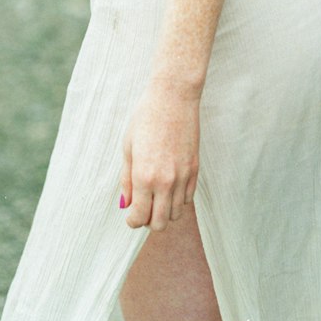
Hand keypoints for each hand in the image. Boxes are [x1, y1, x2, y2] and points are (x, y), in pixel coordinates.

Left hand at [119, 83, 199, 230]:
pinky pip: (188, 199)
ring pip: (176, 214)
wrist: (174, 97)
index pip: (139, 217)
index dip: (132, 221)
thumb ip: (126, 179)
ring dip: (164, 211)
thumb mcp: (128, 147)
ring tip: (156, 196)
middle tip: (143, 208)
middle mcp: (165, 181)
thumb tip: (125, 204)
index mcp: (144, 176)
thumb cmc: (145, 117)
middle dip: (148, 221)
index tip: (130, 215)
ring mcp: (183, 176)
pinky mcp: (195, 169)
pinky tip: (170, 186)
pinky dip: (178, 200)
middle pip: (159, 224)